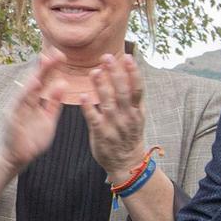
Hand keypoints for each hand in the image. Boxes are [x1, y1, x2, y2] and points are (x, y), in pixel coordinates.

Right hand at [1, 53, 63, 170]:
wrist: (17, 158)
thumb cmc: (32, 139)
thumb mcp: (48, 119)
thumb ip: (54, 102)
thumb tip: (63, 83)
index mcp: (34, 101)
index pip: (44, 81)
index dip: (52, 68)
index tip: (61, 55)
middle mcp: (24, 101)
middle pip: (36, 80)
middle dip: (46, 66)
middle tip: (57, 53)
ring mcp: (17, 108)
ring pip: (28, 88)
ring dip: (37, 74)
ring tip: (46, 61)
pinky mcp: (12, 117)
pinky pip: (20, 103)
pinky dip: (27, 92)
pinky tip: (35, 82)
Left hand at [80, 52, 146, 179]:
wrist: (126, 163)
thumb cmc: (129, 135)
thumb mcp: (138, 116)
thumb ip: (134, 98)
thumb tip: (132, 73)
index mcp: (137, 110)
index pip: (137, 88)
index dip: (133, 72)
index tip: (127, 57)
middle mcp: (127, 116)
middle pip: (122, 92)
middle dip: (115, 73)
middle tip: (106, 57)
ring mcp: (114, 125)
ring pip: (108, 102)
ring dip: (101, 86)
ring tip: (94, 71)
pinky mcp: (101, 134)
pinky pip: (94, 118)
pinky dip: (89, 107)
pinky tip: (83, 95)